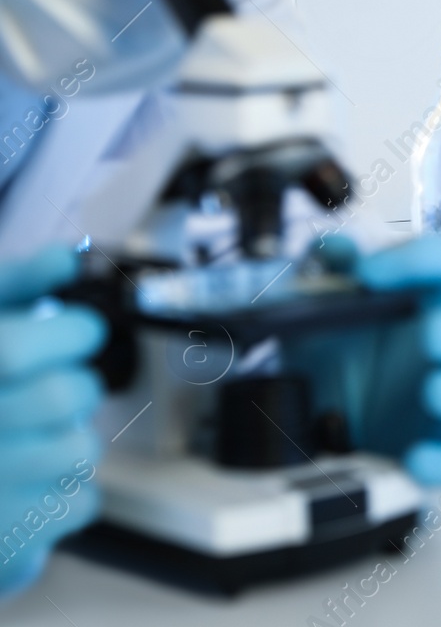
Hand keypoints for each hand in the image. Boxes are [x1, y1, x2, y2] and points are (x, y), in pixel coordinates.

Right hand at [0, 247, 105, 599]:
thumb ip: (15, 284)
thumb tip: (69, 255)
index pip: (36, 346)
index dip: (71, 334)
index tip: (75, 332)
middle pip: (67, 397)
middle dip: (72, 387)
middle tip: (45, 389)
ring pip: (81, 450)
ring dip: (68, 440)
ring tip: (24, 439)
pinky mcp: (6, 537)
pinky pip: (80, 502)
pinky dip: (64, 491)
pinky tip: (24, 481)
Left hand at [291, 235, 440, 487]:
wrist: (316, 414)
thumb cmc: (336, 349)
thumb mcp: (320, 306)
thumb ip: (328, 272)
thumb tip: (337, 247)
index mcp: (428, 301)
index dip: (415, 261)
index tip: (366, 274)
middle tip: (431, 335)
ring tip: (431, 391)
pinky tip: (415, 457)